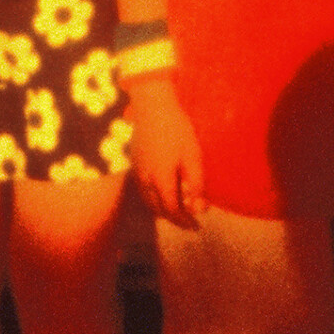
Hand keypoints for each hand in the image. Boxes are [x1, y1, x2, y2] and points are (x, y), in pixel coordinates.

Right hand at [124, 74, 205, 227]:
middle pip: (157, 209)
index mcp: (160, 180)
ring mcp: (136, 170)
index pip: (171, 211)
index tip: (197, 227)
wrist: (153, 106)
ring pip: (148, 200)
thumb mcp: (193, 158)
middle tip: (189, 222)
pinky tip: (164, 191)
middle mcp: (144, 179)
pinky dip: (154, 197)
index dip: (185, 222)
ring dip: (162, 209)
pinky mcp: (134, 161)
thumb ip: (196, 186)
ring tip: (177, 210)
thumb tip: (199, 211)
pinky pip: (143, 189)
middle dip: (174, 219)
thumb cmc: (177, 130)